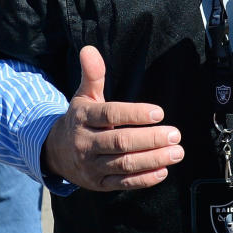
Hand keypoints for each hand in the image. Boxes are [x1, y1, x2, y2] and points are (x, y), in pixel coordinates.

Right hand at [41, 45, 182, 190]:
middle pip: (120, 142)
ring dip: (153, 159)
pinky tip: (163, 171)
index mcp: (83, 117)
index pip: (110, 115)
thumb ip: (92, 74)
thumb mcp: (83, 95)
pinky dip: (143, 179)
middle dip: (150, 139)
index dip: (135, 114)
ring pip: (124, 164)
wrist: (56, 152)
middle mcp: (85, 143)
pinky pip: (122, 183)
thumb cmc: (80, 119)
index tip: (159, 113)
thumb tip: (89, 49)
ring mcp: (91, 166)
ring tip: (177, 152)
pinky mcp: (98, 184)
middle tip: (175, 134)